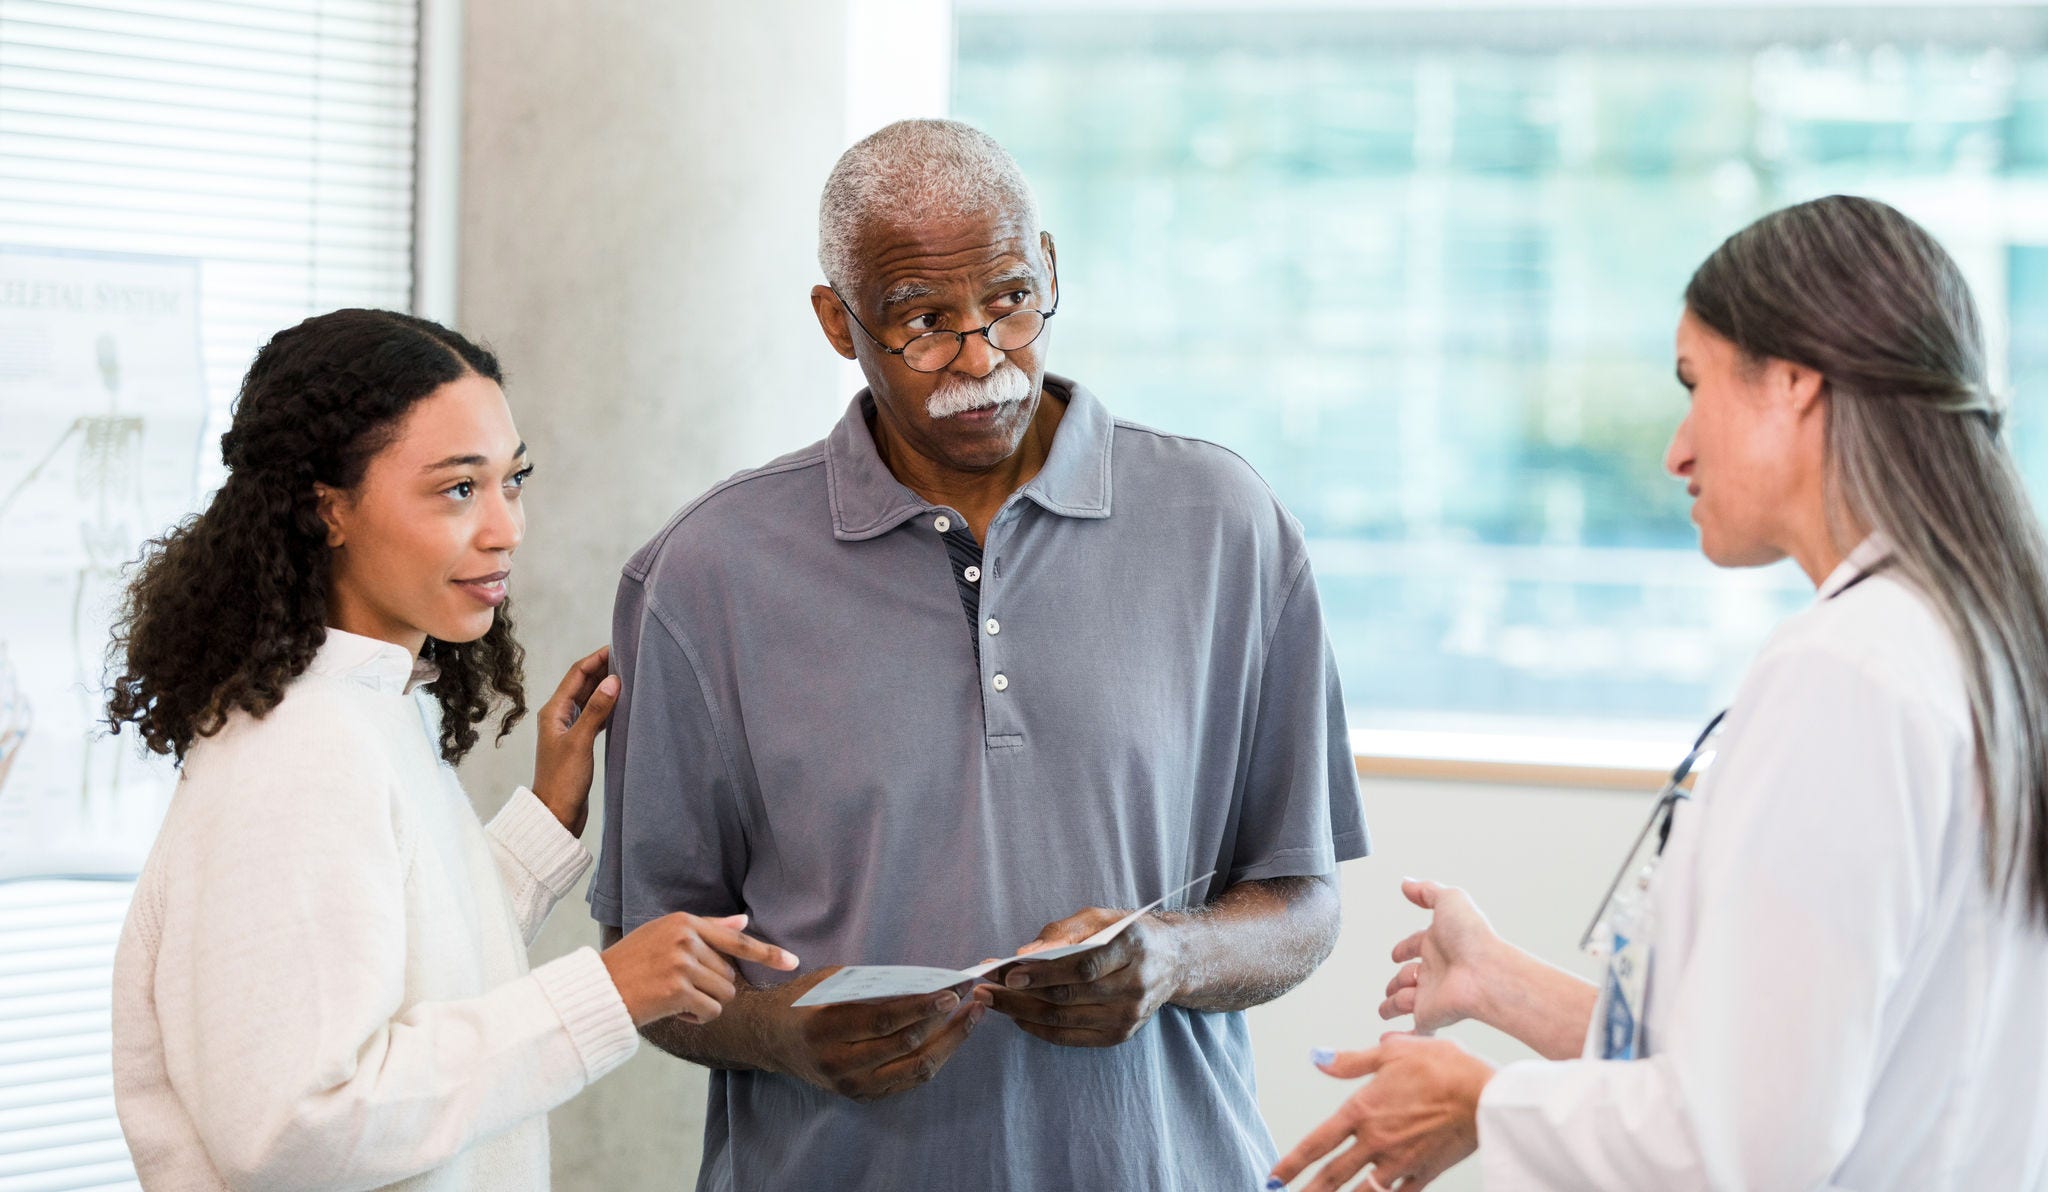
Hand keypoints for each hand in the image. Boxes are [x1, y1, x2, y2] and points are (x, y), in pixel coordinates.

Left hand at [531, 645, 618, 835]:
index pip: (576, 674)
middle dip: (603, 670)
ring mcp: (569, 729)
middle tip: (629, 659)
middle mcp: (559, 716)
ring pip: (590, 699)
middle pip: (582, 684)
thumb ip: (596, 710)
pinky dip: (608, 706)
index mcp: (553, 711)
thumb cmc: (563, 780)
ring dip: (606, 687)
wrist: (556, 814)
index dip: (596, 659)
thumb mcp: (581, 742)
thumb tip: (613, 680)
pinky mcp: (579, 743)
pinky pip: (595, 715)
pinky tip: (623, 704)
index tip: (619, 648)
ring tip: (630, 677)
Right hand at [601, 912, 796, 1025]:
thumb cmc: (630, 965)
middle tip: (678, 989)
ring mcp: (682, 963)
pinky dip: (696, 1018)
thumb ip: (706, 929)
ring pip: (724, 995)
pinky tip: (673, 1011)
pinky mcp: (678, 989)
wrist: (596, 991)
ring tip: (674, 998)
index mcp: (685, 922)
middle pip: (730, 975)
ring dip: (704, 1004)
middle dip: (711, 989)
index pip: (736, 938)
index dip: (768, 953)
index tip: (793, 962)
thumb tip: (743, 921)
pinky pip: (710, 1011)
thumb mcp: (664, 936)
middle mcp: (686, 938)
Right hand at [769, 971, 992, 1102]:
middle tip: (970, 999)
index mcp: (826, 1027)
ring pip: (914, 1068)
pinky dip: (934, 1058)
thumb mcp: (830, 981)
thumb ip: (872, 984)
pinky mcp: (861, 1096)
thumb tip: (926, 980)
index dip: (922, 1007)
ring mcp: (850, 1085)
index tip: (952, 992)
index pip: (885, 1019)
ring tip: (971, 1018)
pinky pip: (908, 1081)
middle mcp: (837, 1062)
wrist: (773, 1038)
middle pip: (905, 1045)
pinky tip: (950, 1037)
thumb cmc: (805, 1000)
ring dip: (949, 1043)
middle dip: (944, 1021)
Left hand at [986, 906, 1183, 1046]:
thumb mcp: (1100, 917)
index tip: (1008, 971)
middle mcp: (1135, 986)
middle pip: (1068, 996)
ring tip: (990, 999)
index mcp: (1133, 947)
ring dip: (1020, 1011)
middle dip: (1019, 992)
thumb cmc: (1128, 934)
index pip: (1083, 966)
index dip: (1043, 972)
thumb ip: (1062, 932)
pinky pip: (1069, 1036)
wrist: (1172, 961)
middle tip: (984, 986)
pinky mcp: (1119, 1035)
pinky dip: (1038, 1027)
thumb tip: (1025, 953)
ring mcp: (1128, 1016)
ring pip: (1064, 1019)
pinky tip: (1016, 1015)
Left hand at [1268, 1034, 1491, 1191]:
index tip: (1274, 1177)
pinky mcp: (1425, 1173)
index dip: (1292, 1162)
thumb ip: (1351, 1061)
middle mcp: (1376, 1142)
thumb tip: (1318, 1057)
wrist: (1486, 1096)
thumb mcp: (1393, 1052)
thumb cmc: (1443, 1067)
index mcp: (1363, 1111)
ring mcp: (1400, 1162)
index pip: (1318, 1142)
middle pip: (1333, 1175)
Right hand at [1380, 879, 1501, 1033]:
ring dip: (1393, 1004)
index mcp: (1437, 943)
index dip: (1404, 948)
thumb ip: (1426, 891)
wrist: (1484, 972)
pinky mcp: (1430, 1016)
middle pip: (1408, 976)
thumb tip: (1406, 883)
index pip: (1415, 945)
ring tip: (1387, 1008)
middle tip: (1392, 986)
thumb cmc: (1472, 937)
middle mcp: (1434, 969)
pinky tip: (1391, 1039)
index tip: (1396, 953)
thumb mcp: (1449, 900)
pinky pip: (1414, 1030)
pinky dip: (1402, 1037)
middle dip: (1396, 981)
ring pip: (1404, 1002)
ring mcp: (1431, 994)